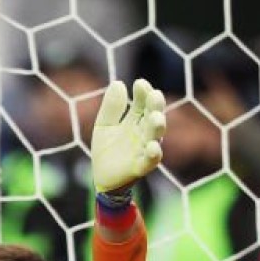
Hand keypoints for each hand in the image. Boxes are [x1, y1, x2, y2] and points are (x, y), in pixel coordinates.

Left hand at [91, 78, 166, 193]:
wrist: (101, 177)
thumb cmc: (107, 149)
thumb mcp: (104, 125)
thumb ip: (111, 107)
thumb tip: (118, 83)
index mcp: (136, 120)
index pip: (143, 102)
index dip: (143, 93)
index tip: (139, 84)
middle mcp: (144, 132)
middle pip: (153, 116)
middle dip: (155, 106)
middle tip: (154, 95)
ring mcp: (144, 149)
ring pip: (155, 136)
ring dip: (157, 126)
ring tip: (156, 118)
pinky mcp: (140, 166)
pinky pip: (151, 160)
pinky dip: (154, 154)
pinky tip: (153, 147)